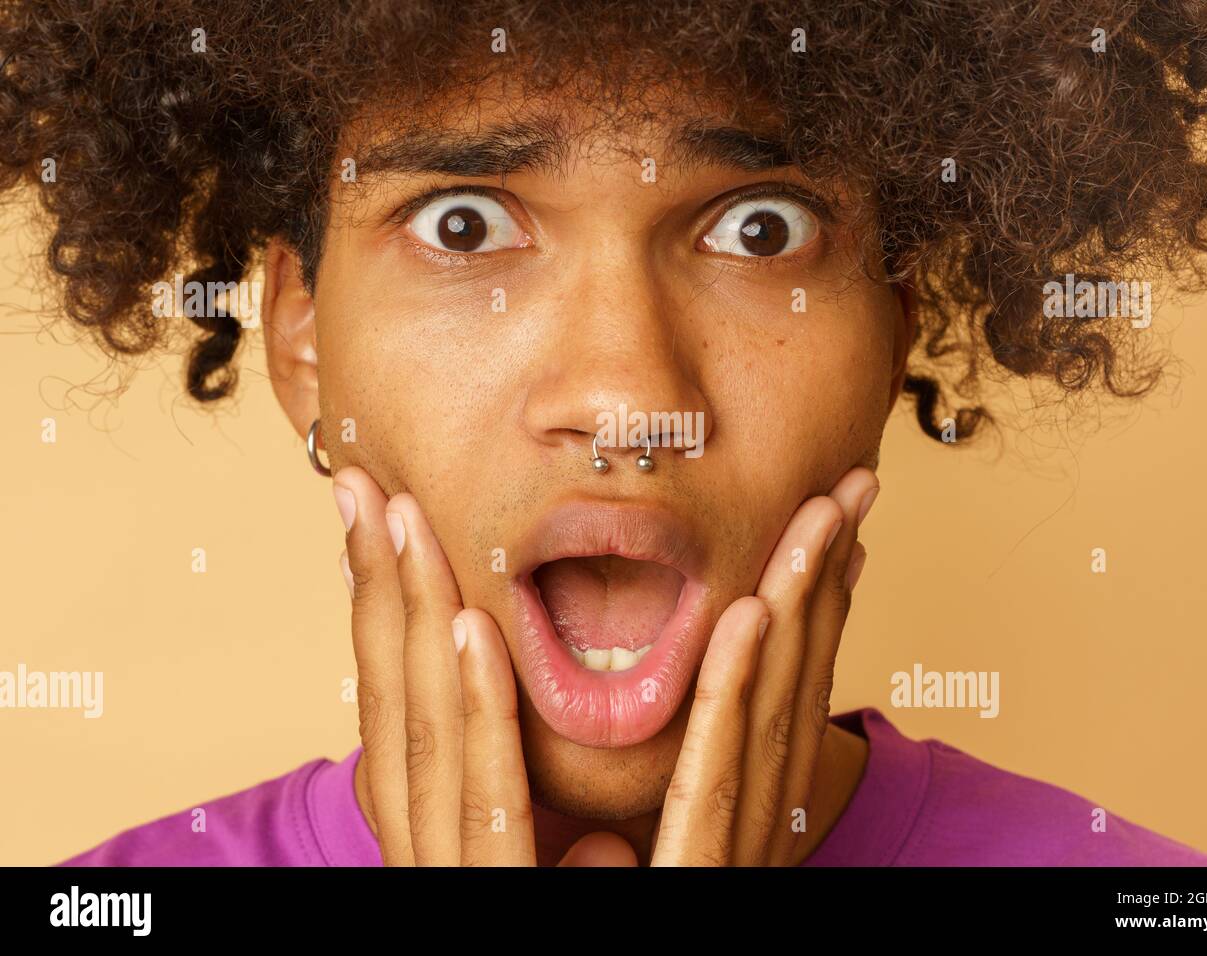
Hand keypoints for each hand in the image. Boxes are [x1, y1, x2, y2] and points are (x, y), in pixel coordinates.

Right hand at [334, 465, 540, 864]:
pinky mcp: (501, 903)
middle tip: (360, 488)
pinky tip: (472, 624)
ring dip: (417, 616)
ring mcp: (454, 884)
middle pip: (393, 709)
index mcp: (432, 854)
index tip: (372, 539)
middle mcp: (424, 861)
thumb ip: (564, 868)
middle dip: (377, 591)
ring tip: (403, 516)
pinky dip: (485, 708)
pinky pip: (497, 797)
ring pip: (427, 734)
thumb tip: (598, 844)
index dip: (378, 628)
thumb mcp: (563, 898)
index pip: (394, 726)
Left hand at [649, 466, 878, 865]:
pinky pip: (714, 767)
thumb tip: (602, 843)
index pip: (795, 703)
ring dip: (799, 603)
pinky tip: (750, 609)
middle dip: (828, 577)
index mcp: (754, 830)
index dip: (821, 614)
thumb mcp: (635, 899)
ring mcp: (741, 855)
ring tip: (822, 512)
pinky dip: (734, 685)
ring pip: (774, 705)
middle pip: (800, 682)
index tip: (842, 540)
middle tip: (855, 486)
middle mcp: (763, 830)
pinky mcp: (698, 877)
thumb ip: (622, 866)